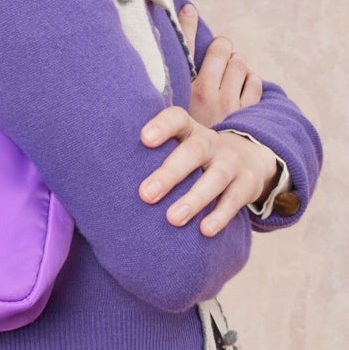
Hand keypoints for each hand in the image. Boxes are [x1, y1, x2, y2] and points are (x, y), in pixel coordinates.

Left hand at [137, 106, 279, 236]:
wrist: (249, 158)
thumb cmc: (196, 158)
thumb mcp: (180, 146)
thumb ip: (150, 155)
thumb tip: (99, 175)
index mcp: (189, 131)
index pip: (176, 119)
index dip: (161, 126)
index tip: (143, 138)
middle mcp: (210, 143)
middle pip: (193, 152)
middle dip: (170, 173)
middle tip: (145, 194)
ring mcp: (231, 163)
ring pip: (215, 178)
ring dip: (194, 199)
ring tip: (173, 219)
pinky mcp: (246, 185)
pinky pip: (234, 200)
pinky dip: (220, 215)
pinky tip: (204, 230)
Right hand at [176, 2, 263, 127]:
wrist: (201, 173)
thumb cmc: (181, 137)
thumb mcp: (171, 108)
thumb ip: (172, 79)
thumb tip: (171, 38)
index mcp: (184, 90)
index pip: (187, 44)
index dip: (188, 22)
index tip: (188, 9)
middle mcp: (207, 94)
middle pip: (222, 48)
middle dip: (220, 49)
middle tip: (216, 58)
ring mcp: (230, 103)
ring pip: (241, 63)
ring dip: (236, 65)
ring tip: (228, 75)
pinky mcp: (248, 114)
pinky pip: (255, 82)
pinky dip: (249, 81)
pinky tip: (240, 88)